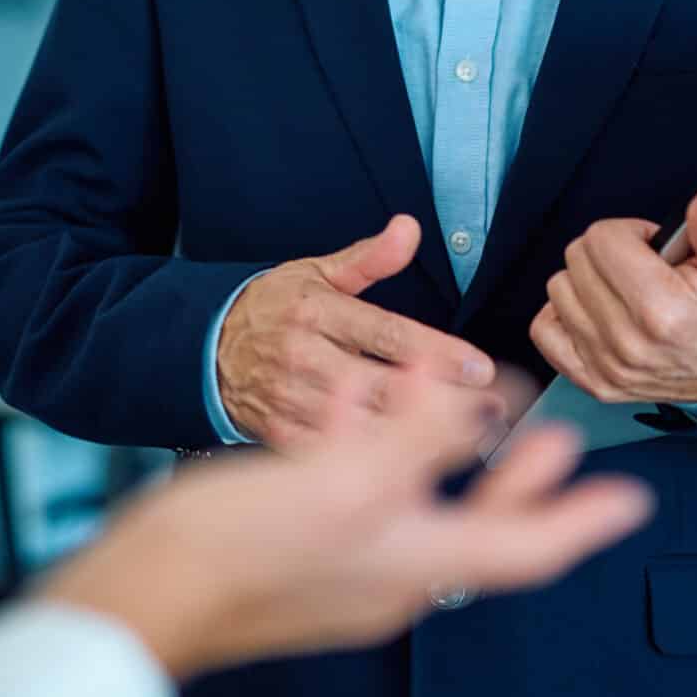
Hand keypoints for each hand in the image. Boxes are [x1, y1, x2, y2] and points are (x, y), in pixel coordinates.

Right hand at [38, 370, 653, 679]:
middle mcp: (392, 575)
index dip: (581, 518)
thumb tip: (478, 409)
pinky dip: (386, 455)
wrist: (149, 588)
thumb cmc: (243, 544)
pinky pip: (371, 501)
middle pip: (481, 524)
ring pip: (426, 506)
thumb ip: (420, 439)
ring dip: (453, 454)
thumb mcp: (346, 477)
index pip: (524, 545)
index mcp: (414, 563)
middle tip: (558, 440)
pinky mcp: (308, 552)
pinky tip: (363, 410)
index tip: (631, 497)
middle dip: (521, 477)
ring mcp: (349, 568)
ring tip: (472, 409)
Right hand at [217, 214, 497, 447]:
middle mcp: (305, 357)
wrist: (202, 348)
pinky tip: (414, 468)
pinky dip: (372, 465)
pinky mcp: (281, 435)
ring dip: (419, 438)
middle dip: (443, 403)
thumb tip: (410, 228)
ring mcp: (292, 400)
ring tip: (471, 439)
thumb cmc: (272, 308)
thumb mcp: (316, 273)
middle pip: (383, 386)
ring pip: (361, 426)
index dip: (439, 354)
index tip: (482, 369)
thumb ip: (369, 258)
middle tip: (494, 410)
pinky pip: (331, 455)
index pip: (389, 333)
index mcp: (317, 311)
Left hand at [528, 185, 696, 406]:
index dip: (630, 232)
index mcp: (661, 309)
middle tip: (643, 267)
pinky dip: (563, 314)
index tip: (652, 247)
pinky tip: (594, 309)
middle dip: (608, 252)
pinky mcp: (595, 382)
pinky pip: (545, 332)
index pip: (602, 238)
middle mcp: (628, 342)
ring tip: (625, 289)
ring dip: (587, 281)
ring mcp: (608, 366)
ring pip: (559, 290)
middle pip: (577, 260)